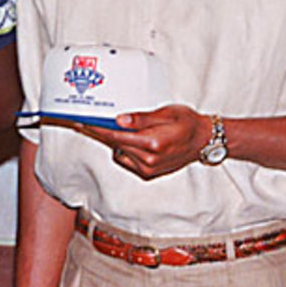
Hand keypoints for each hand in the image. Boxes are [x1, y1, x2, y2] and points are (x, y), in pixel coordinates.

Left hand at [81, 104, 212, 179]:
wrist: (204, 141)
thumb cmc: (187, 123)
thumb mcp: (166, 113)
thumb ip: (141, 118)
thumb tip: (119, 120)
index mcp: (153, 143)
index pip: (115, 135)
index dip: (96, 128)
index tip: (82, 122)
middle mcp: (149, 160)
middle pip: (114, 144)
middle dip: (100, 132)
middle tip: (87, 121)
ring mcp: (148, 169)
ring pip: (119, 152)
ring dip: (112, 141)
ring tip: (108, 127)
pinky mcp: (148, 173)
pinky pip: (126, 160)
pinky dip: (122, 149)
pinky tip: (126, 139)